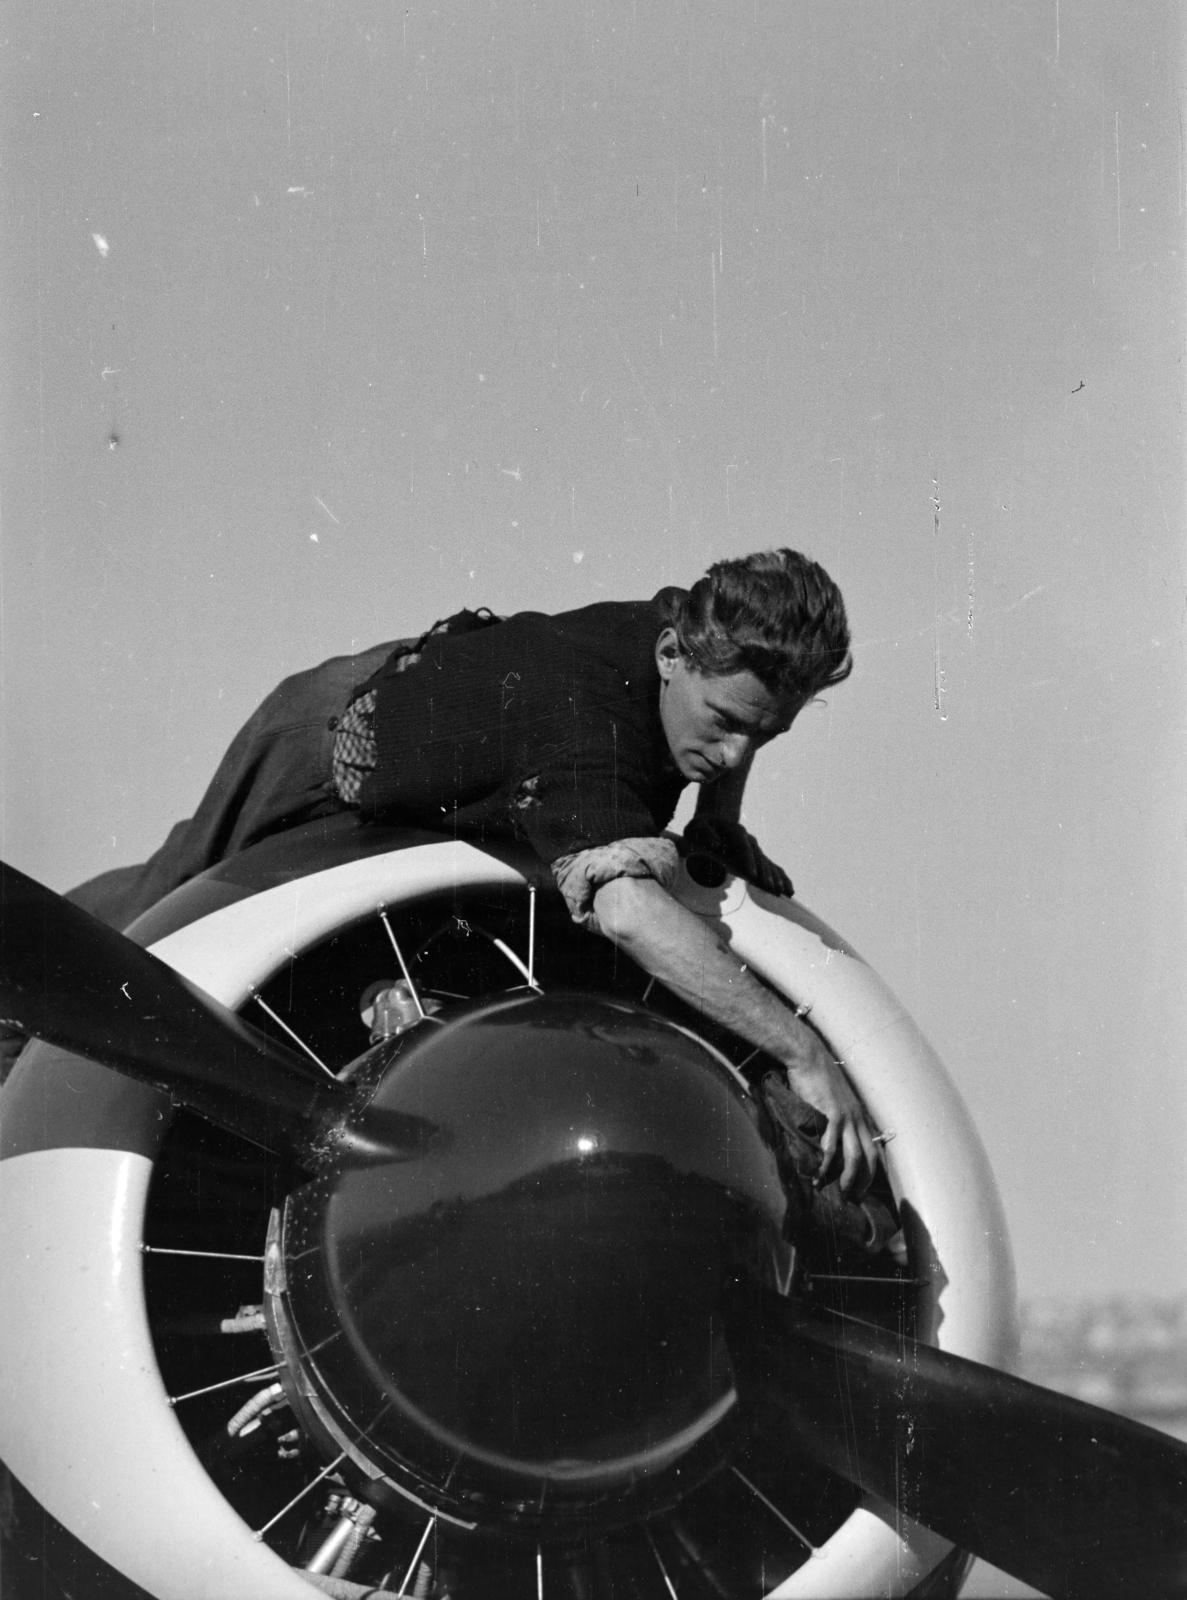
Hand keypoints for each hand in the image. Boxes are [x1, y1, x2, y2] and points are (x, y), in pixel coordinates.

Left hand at [682, 817, 792, 897]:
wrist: (712, 823)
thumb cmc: (701, 829)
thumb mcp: (697, 828)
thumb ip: (704, 834)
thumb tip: (715, 844)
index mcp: (734, 831)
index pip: (743, 846)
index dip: (749, 860)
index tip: (753, 875)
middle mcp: (749, 840)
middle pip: (760, 858)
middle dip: (766, 874)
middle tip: (772, 890)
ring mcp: (755, 849)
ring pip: (768, 864)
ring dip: (776, 878)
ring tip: (784, 893)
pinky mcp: (757, 858)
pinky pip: (772, 867)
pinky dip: (781, 878)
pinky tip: (789, 890)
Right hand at [781, 1024, 877, 1196]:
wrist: (808, 1057)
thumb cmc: (817, 1076)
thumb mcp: (834, 1098)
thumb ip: (836, 1116)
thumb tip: (828, 1136)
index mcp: (860, 1115)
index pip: (874, 1149)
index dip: (870, 1171)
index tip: (861, 1187)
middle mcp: (858, 1119)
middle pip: (869, 1158)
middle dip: (862, 1182)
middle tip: (852, 1199)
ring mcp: (846, 1118)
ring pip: (854, 1157)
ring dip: (847, 1179)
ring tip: (838, 1195)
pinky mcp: (830, 1116)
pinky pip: (830, 1148)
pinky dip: (825, 1165)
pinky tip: (818, 1176)